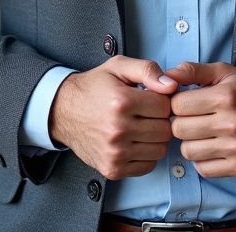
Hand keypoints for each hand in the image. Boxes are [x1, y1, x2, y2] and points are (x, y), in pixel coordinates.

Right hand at [49, 56, 178, 179]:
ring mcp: (115, 153)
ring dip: (155, 137)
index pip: (165, 106)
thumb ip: (148, 70)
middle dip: (160, 119)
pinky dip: (146, 154)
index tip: (152, 97)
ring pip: (160, 149)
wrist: (64, 111)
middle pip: (165, 130)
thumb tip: (171, 85)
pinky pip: (148, 166)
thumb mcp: (118, 66)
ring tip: (141, 125)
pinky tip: (135, 141)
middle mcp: (118, 130)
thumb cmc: (93, 88)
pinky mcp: (113, 169)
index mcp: (122, 102)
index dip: (162, 99)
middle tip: (147, 112)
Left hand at [165, 61, 235, 178]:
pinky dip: (202, 159)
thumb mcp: (224, 71)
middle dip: (180, 121)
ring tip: (201, 131)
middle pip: (179, 129)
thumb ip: (193, 71)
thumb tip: (166, 76)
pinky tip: (210, 146)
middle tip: (191, 117)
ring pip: (188, 151)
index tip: (186, 101)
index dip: (177, 102)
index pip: (178, 105)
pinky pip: (204, 169)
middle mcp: (231, 124)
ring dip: (190, 141)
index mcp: (225, 97)